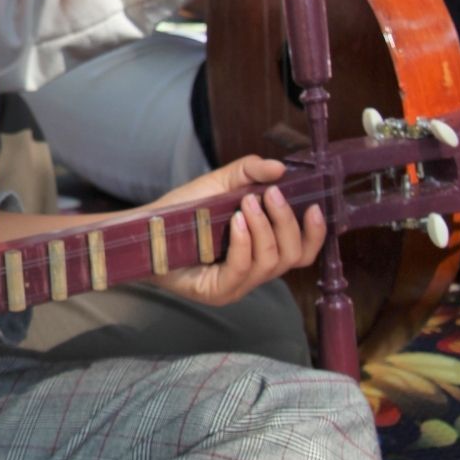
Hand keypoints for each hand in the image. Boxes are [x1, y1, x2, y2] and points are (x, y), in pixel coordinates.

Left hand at [149, 156, 324, 304]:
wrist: (145, 228)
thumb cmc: (183, 211)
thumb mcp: (219, 184)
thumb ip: (249, 173)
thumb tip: (279, 168)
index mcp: (260, 251)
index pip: (301, 253)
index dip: (314, 234)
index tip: (314, 206)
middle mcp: (252, 273)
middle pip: (291, 257)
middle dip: (286, 223)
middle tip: (270, 195)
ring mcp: (235, 286)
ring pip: (270, 264)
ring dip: (264, 229)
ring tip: (249, 203)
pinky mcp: (215, 292)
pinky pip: (241, 270)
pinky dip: (244, 243)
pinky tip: (237, 221)